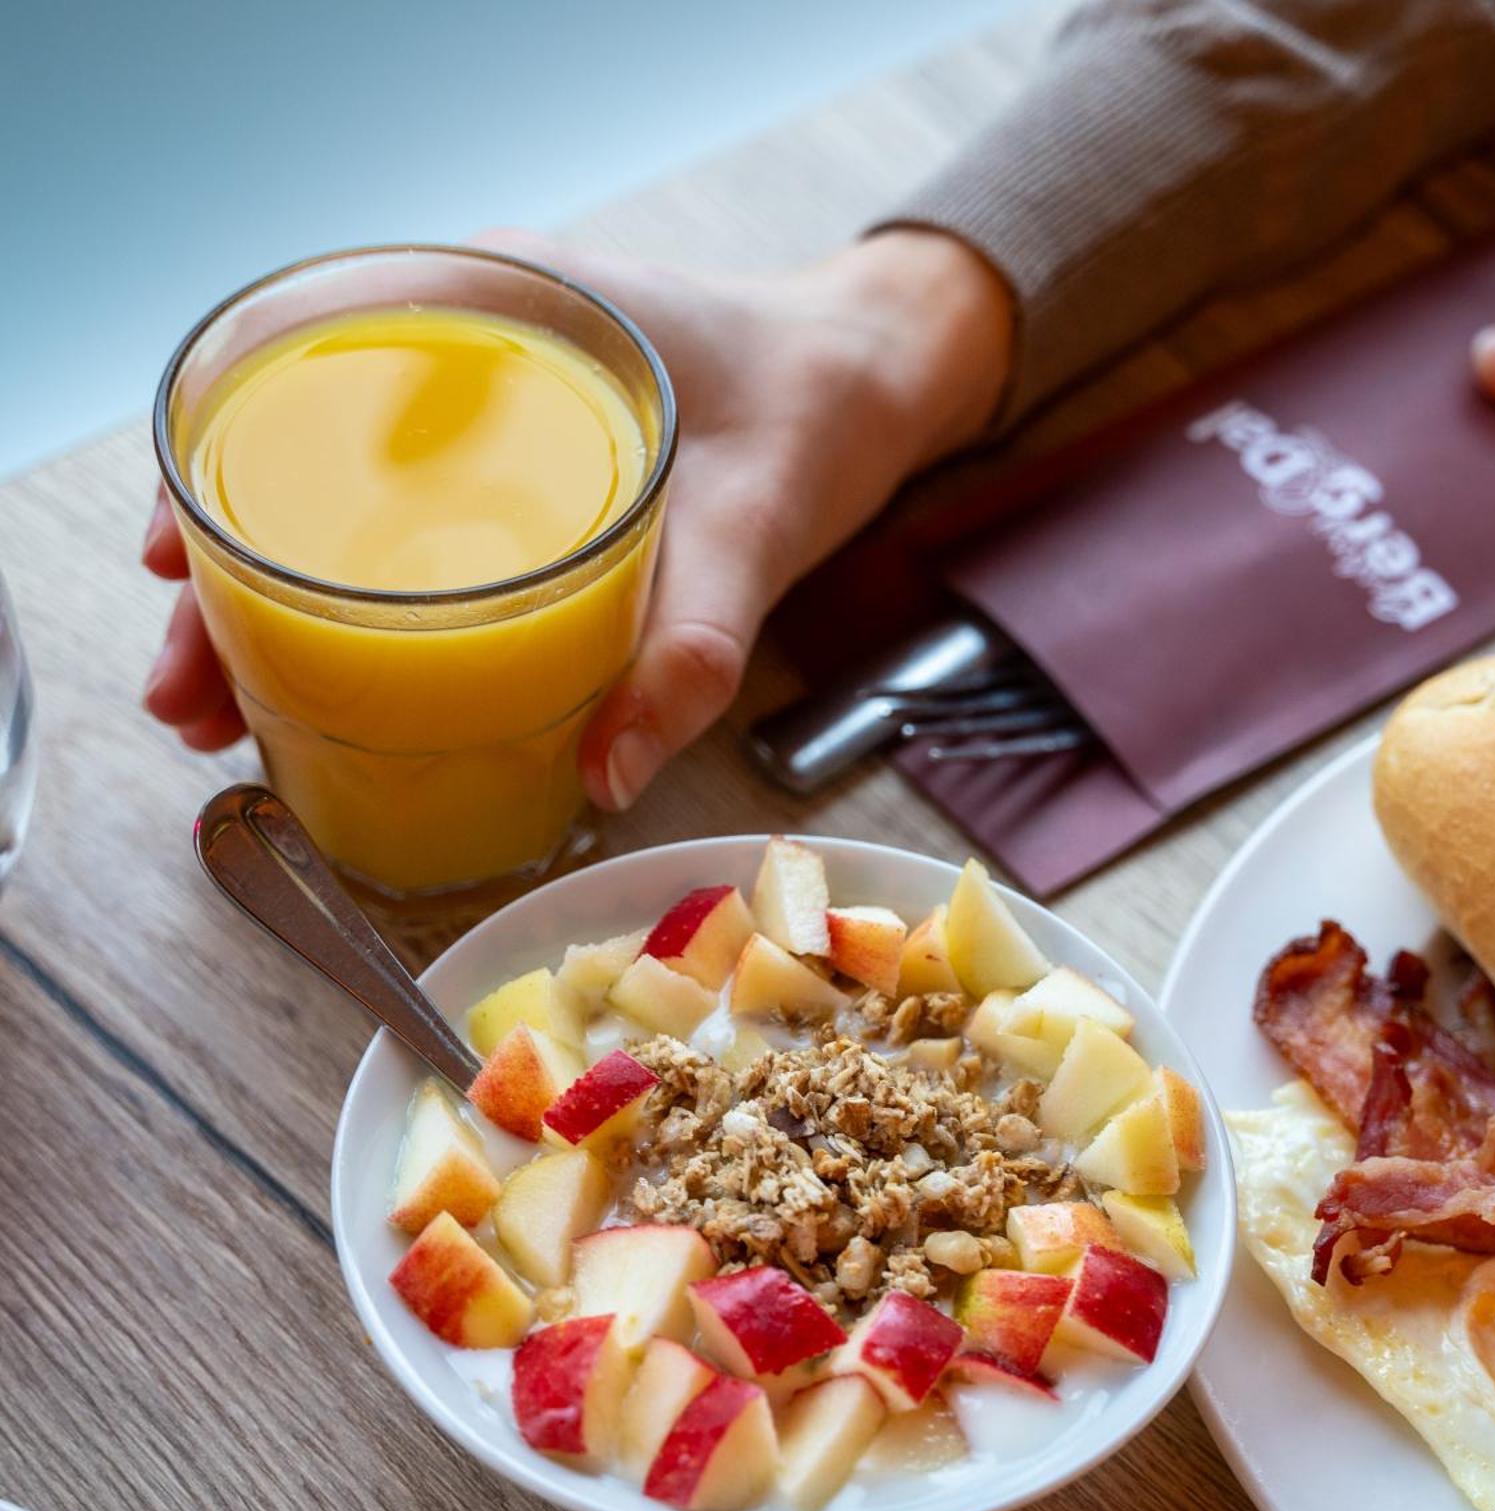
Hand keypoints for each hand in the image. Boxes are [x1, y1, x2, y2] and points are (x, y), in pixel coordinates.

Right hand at [141, 227, 1014, 806]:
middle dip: (227, 569)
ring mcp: (487, 393)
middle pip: (296, 445)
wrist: (873, 380)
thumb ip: (693, 654)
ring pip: (334, 484)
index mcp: (505, 306)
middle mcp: (474, 336)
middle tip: (192, 688)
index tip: (177, 560)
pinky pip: (398, 505)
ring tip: (225, 698)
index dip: (217, 466)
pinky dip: (347, 581)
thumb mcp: (762, 533)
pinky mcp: (516, 451)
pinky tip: (321, 663)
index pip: (300, 363)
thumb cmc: (818, 417)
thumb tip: (603, 776)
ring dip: (272, 590)